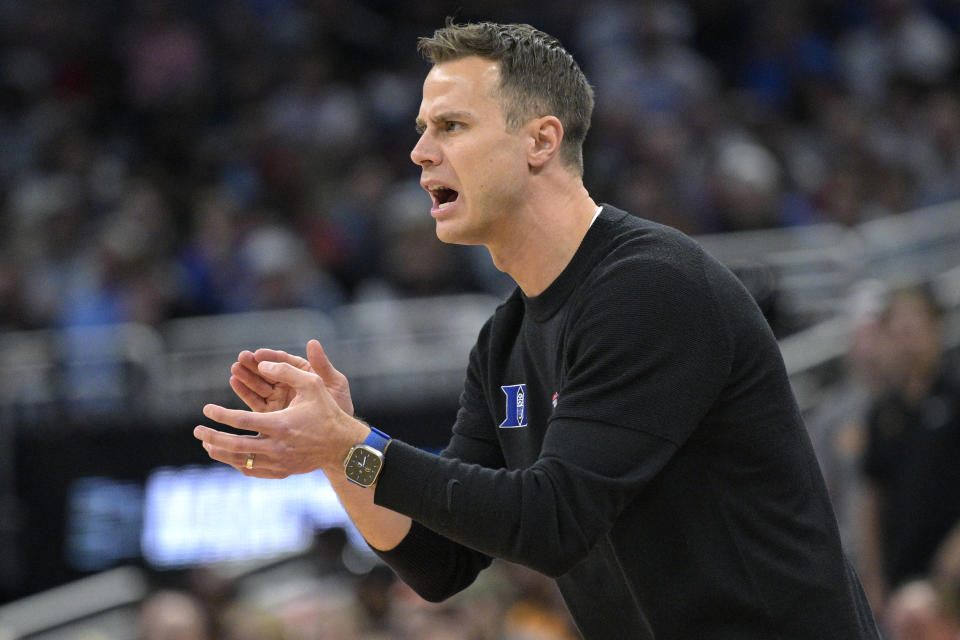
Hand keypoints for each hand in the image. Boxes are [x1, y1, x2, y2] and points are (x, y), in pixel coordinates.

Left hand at [195, 357, 367, 477]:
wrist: (343, 445)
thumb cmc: (327, 411)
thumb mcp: (313, 384)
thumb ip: (286, 371)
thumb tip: (261, 365)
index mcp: (282, 424)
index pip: (242, 421)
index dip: (221, 415)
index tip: (207, 409)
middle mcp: (278, 446)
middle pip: (236, 445)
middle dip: (212, 438)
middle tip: (197, 431)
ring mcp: (280, 462)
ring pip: (241, 462)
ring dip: (221, 453)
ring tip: (207, 445)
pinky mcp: (282, 471)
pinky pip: (252, 471)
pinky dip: (237, 465)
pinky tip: (229, 456)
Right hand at [230, 340, 353, 416]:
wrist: (338, 437)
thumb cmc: (340, 407)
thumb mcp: (335, 384)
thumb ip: (322, 365)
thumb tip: (312, 342)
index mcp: (304, 373)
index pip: (285, 361)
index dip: (271, 357)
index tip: (258, 353)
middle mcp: (289, 384)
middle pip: (268, 371)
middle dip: (254, 364)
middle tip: (241, 358)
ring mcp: (280, 398)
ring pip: (260, 384)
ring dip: (247, 376)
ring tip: (235, 369)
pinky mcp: (272, 413)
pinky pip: (256, 401)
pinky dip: (245, 392)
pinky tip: (235, 382)